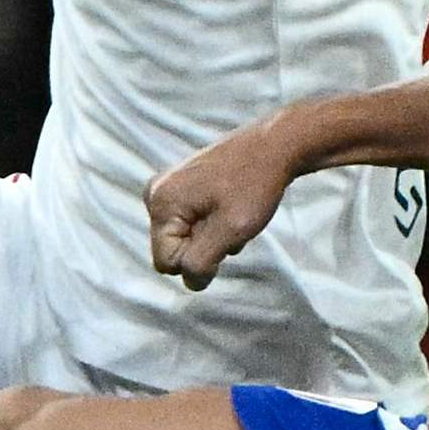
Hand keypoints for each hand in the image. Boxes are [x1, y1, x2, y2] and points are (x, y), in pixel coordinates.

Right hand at [148, 117, 302, 290]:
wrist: (273, 147)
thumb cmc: (254, 187)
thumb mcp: (230, 231)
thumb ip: (202, 261)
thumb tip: (190, 282)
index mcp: (160, 203)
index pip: (167, 262)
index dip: (198, 261)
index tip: (224, 238)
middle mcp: (155, 194)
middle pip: (173, 250)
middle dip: (203, 248)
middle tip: (230, 226)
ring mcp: (167, 187)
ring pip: (184, 239)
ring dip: (210, 237)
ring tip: (233, 213)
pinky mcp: (181, 186)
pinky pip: (190, 223)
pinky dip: (211, 223)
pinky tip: (230, 206)